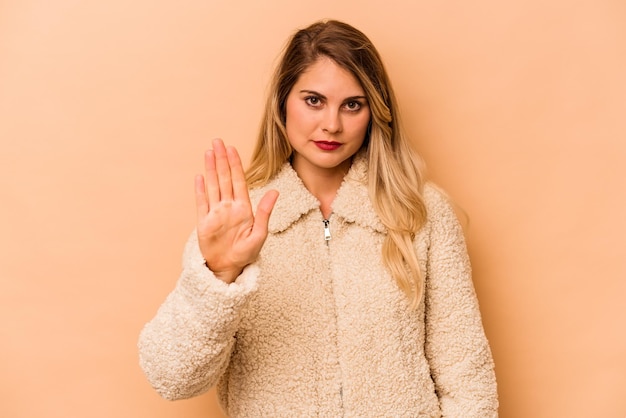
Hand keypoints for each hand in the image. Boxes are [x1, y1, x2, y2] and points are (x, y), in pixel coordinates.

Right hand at [194, 139, 278, 283]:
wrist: (229, 268)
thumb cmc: (247, 253)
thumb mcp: (259, 234)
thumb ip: (265, 212)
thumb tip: (274, 191)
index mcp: (243, 208)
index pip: (238, 181)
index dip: (235, 164)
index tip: (232, 148)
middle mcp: (229, 207)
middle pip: (224, 178)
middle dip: (221, 159)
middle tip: (217, 141)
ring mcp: (216, 213)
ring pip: (213, 186)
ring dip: (210, 169)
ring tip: (208, 152)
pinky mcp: (204, 222)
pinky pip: (202, 202)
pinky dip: (200, 190)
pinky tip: (199, 177)